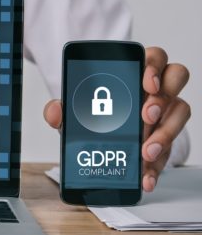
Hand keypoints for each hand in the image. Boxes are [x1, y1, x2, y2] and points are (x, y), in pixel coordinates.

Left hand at [43, 46, 189, 191]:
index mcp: (133, 72)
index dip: (154, 66)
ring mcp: (165, 112)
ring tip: (145, 151)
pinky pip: (172, 148)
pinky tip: (145, 177)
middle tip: (146, 116)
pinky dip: (157, 165)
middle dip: (162, 98)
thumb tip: (55, 111)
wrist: (97, 145)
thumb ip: (61, 109)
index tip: (146, 83)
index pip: (154, 57)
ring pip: (180, 111)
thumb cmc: (91, 116)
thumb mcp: (73, 113)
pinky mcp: (165, 139)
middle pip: (175, 78)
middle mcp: (155, 88)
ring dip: (165, 133)